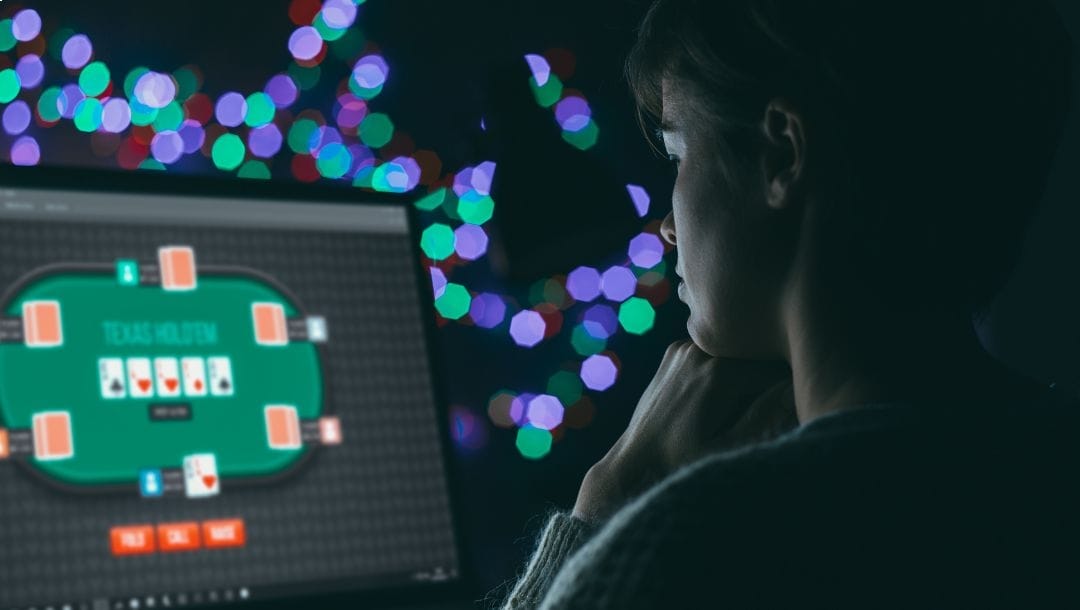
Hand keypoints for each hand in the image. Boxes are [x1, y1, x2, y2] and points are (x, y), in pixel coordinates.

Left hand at [572, 340, 796, 523]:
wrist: (635, 461)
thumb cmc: (682, 464)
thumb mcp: (727, 451)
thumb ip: (766, 418)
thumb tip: (795, 388)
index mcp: (719, 372)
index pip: (778, 367)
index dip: (792, 386)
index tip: (795, 406)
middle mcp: (700, 350)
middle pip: (755, 356)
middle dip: (768, 378)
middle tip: (770, 408)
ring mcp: (684, 348)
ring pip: (735, 353)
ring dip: (746, 372)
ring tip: (741, 407)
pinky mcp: (675, 352)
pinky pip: (713, 353)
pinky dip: (723, 369)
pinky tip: (719, 400)